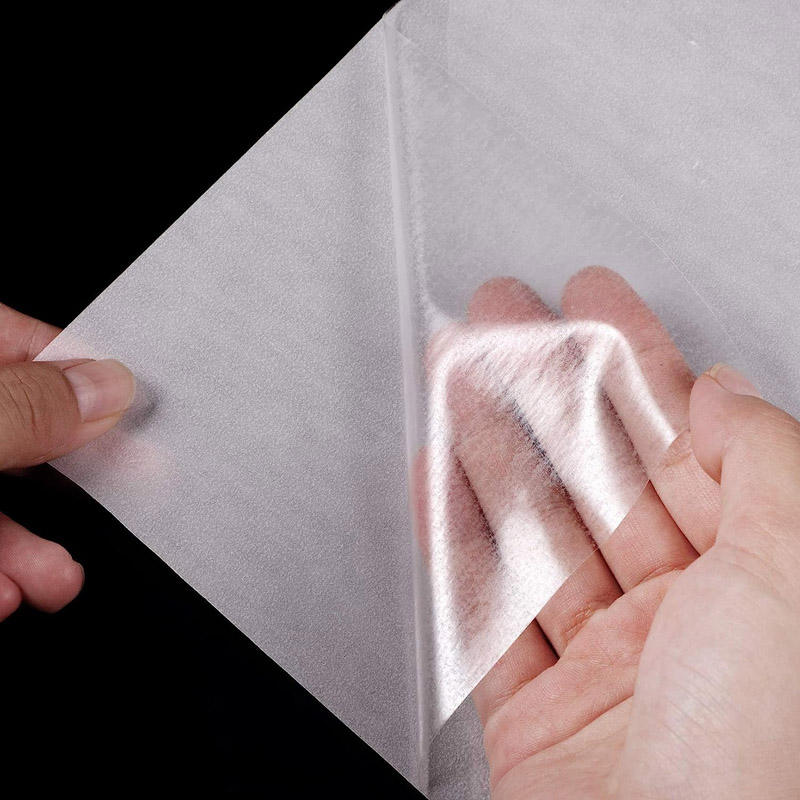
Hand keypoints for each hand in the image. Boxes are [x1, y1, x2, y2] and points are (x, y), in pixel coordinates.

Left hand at [0, 303, 134, 619]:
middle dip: (70, 483)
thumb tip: (111, 388)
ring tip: (52, 579)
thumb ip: (29, 406)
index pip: (35, 347)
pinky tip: (5, 592)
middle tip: (121, 501)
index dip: (95, 382)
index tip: (143, 421)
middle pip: (24, 428)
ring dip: (31, 547)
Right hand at [427, 269, 798, 797]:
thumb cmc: (761, 769)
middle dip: (541, 387)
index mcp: (761, 586)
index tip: (593, 308)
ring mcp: (606, 665)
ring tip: (453, 378)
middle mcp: (685, 622)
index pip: (686, 442)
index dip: (635, 361)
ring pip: (532, 528)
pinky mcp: (539, 712)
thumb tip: (724, 394)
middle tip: (503, 322)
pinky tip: (438, 478)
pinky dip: (455, 538)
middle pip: (594, 473)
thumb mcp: (793, 576)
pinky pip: (487, 607)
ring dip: (486, 444)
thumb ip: (766, 464)